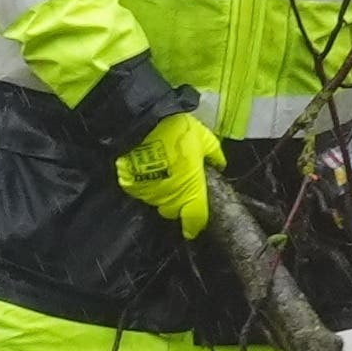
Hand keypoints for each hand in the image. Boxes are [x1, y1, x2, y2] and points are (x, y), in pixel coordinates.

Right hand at [115, 105, 219, 241]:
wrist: (142, 123)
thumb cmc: (177, 132)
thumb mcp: (203, 138)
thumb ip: (214, 154)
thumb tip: (220, 164)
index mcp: (191, 190)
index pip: (195, 219)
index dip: (194, 226)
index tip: (193, 227)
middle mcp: (170, 198)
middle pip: (173, 212)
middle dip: (177, 203)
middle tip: (179, 184)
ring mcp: (149, 194)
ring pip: (157, 202)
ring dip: (161, 193)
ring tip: (162, 173)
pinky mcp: (131, 186)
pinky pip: (141, 192)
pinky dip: (145, 184)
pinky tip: (146, 170)